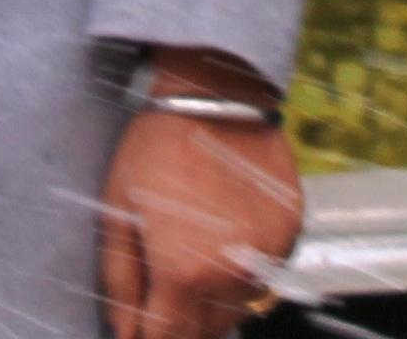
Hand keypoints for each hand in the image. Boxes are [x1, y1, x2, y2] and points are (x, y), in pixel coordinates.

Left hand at [97, 52, 300, 338]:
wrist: (212, 92)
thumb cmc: (154, 147)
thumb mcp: (116, 214)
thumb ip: (120, 285)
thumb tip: (124, 334)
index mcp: (182, 274)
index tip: (142, 328)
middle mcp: (231, 274)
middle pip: (205, 332)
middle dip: (180, 320)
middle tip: (164, 278)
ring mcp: (268, 255)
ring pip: (238, 308)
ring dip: (214, 297)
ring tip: (195, 248)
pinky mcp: (290, 233)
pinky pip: (266, 273)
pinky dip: (245, 266)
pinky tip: (224, 230)